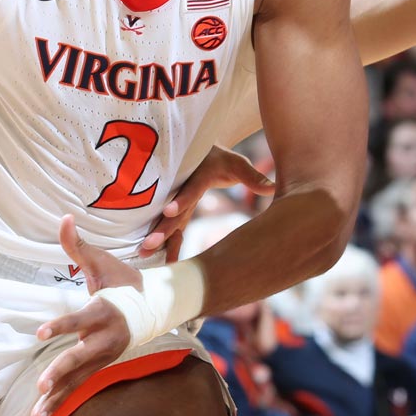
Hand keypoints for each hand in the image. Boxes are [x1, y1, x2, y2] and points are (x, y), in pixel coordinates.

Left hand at [30, 217, 137, 415]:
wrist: (158, 306)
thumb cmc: (125, 282)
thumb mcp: (102, 262)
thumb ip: (78, 245)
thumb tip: (63, 218)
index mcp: (104, 311)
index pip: (79, 320)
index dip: (62, 325)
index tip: (41, 332)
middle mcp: (105, 338)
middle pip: (80, 358)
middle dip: (60, 371)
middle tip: (42, 384)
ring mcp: (105, 355)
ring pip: (78, 380)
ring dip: (57, 399)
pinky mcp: (101, 365)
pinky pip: (79, 386)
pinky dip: (62, 401)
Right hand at [138, 147, 275, 259]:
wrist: (199, 150)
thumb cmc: (222, 158)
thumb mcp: (237, 165)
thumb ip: (252, 178)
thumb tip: (273, 188)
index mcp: (197, 176)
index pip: (189, 190)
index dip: (180, 201)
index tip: (168, 212)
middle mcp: (181, 188)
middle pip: (171, 211)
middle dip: (158, 230)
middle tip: (146, 246)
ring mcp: (176, 201)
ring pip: (166, 222)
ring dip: (156, 239)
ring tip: (142, 257)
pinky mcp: (177, 211)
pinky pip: (171, 229)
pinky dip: (166, 244)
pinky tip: (163, 265)